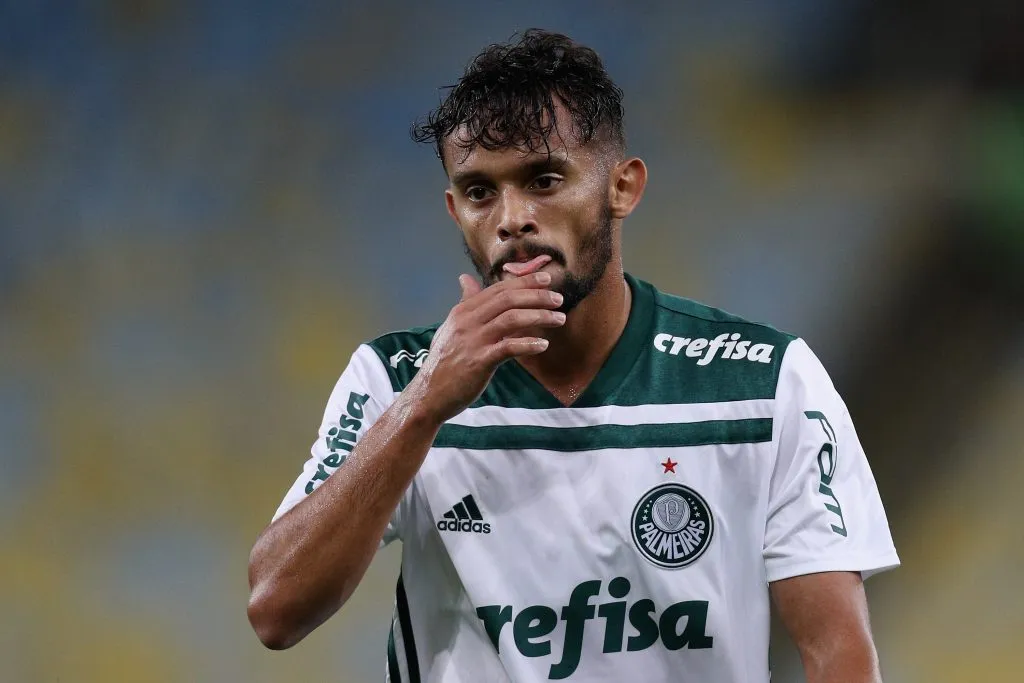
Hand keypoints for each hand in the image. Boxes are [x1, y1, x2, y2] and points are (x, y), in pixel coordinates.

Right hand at [409, 271, 565, 423]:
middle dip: (537, 295)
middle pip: (508, 299)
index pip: (498, 289)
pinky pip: (508, 347)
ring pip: (512, 319)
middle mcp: (468, 321)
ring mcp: (474, 341)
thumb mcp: (452, 327)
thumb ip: (465, 303)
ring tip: (559, 319)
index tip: (547, 279)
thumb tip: (465, 278)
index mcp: (463, 311)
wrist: (429, 394)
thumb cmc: (444, 362)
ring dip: (540, 317)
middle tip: (559, 298)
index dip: (525, 282)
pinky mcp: (480, 362)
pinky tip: (543, 344)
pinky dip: (528, 344)